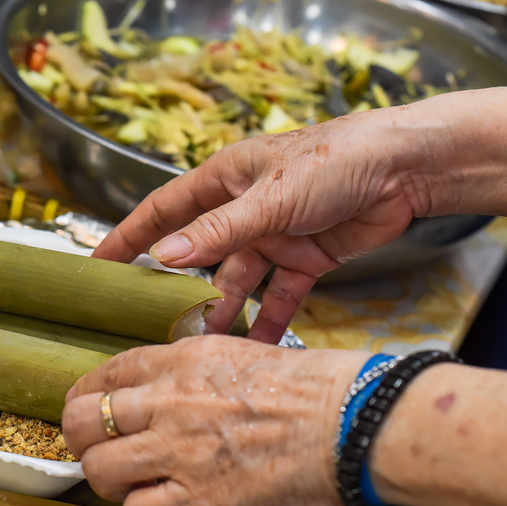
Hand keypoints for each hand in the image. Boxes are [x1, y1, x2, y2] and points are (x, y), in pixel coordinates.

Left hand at [62, 336, 367, 505]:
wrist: (356, 424)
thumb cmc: (317, 390)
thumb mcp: (243, 354)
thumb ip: (194, 372)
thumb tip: (167, 394)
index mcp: (181, 359)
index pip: (104, 374)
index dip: (87, 398)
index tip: (89, 412)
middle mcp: (168, 401)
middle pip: (81, 421)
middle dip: (83, 441)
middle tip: (103, 454)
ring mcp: (178, 451)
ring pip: (99, 469)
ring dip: (111, 482)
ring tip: (136, 487)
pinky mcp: (198, 499)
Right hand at [95, 106, 447, 342]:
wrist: (408, 168)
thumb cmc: (338, 159)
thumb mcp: (271, 197)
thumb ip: (219, 230)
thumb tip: (165, 255)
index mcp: (226, 178)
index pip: (163, 210)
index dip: (129, 236)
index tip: (98, 265)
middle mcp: (244, 207)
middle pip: (197, 253)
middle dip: (175, 286)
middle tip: (146, 321)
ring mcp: (274, 234)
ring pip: (236, 280)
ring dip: (221, 310)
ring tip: (200, 343)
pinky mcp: (305, 257)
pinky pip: (278, 295)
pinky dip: (268, 319)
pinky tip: (254, 346)